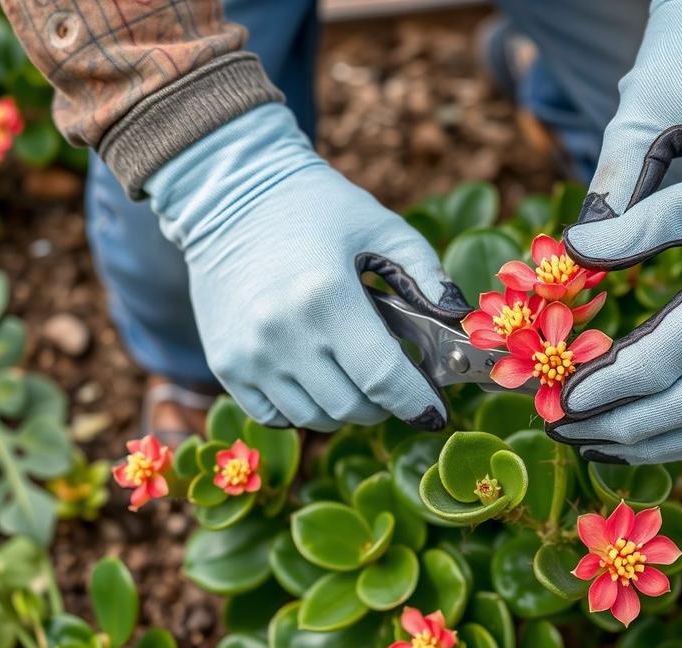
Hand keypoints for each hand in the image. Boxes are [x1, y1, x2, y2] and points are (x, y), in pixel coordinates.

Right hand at [145, 104, 469, 430]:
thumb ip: (428, 273)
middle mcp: (283, 334)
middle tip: (396, 383)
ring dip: (345, 408)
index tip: (434, 413)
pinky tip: (317, 377)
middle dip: (384, 404)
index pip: (384, 379)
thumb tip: (456, 318)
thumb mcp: (382, 226)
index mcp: (327, 297)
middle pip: (351, 408)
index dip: (417, 403)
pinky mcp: (226, 363)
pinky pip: (275, 415)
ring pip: (314, 418)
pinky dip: (304, 408)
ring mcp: (249, 354)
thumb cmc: (315, 207)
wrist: (229, 195)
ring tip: (355, 374)